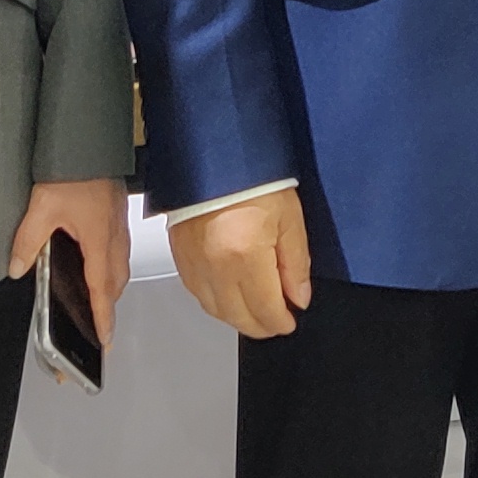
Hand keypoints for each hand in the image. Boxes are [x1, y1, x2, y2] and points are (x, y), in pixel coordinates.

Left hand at [9, 178, 133, 350]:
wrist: (90, 138)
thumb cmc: (75, 167)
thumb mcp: (42, 206)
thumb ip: (29, 240)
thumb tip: (17, 267)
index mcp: (99, 240)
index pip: (102, 290)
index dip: (102, 317)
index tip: (104, 339)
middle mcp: (114, 235)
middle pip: (116, 282)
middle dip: (109, 306)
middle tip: (101, 326)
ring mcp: (119, 223)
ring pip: (120, 265)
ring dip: (113, 286)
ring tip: (101, 300)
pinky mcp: (117, 212)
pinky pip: (120, 248)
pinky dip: (113, 265)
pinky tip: (101, 260)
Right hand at [168, 190, 311, 338]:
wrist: (215, 152)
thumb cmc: (253, 177)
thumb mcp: (289, 218)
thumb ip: (296, 264)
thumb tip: (298, 298)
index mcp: (245, 256)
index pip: (266, 311)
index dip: (282, 322)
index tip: (289, 321)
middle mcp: (215, 266)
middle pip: (239, 318)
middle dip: (262, 325)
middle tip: (276, 320)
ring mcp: (194, 263)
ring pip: (216, 311)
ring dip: (238, 317)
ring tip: (256, 309)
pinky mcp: (180, 256)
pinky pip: (197, 293)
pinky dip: (216, 302)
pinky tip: (229, 295)